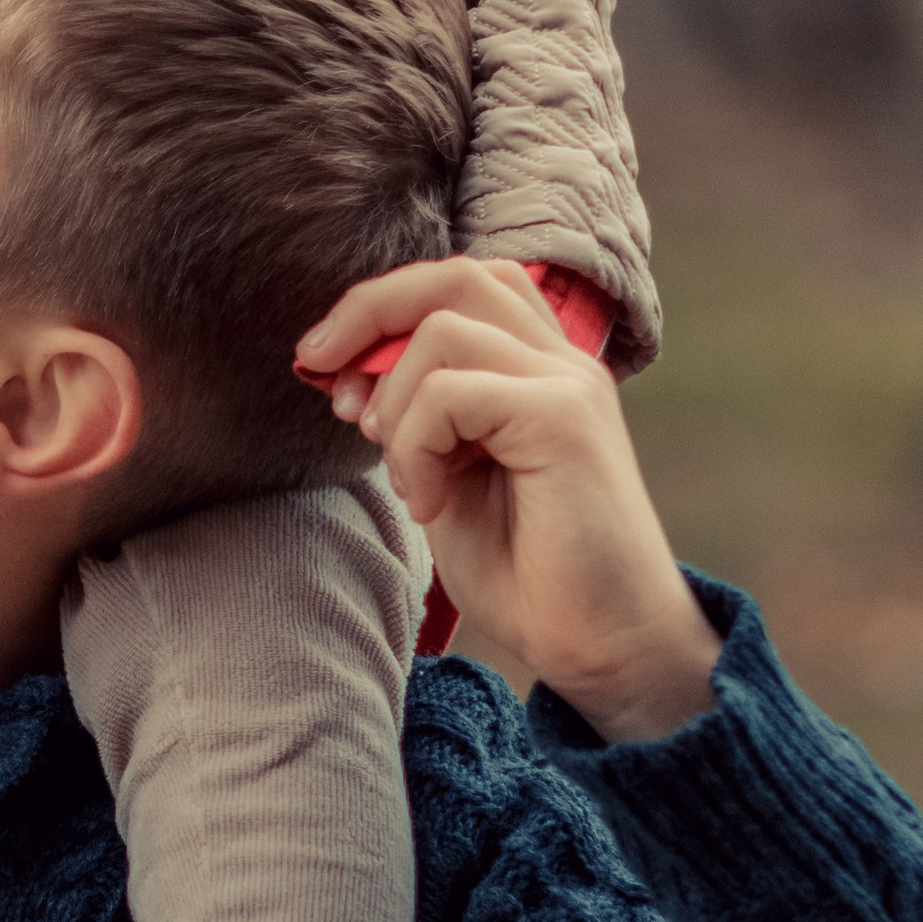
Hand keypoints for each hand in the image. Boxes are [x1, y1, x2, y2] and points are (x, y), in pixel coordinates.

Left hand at [298, 259, 719, 741]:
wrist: (605, 646)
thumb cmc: (531, 575)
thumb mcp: (447, 480)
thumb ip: (413, 420)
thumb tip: (348, 372)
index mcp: (538, 368)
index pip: (457, 284)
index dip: (381, 308)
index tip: (324, 370)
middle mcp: (561, 362)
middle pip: (452, 275)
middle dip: (366, 312)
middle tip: (317, 369)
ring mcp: (568, 383)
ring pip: (441, 328)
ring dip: (393, 403)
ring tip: (406, 479)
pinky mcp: (564, 418)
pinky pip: (450, 391)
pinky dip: (414, 445)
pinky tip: (429, 503)